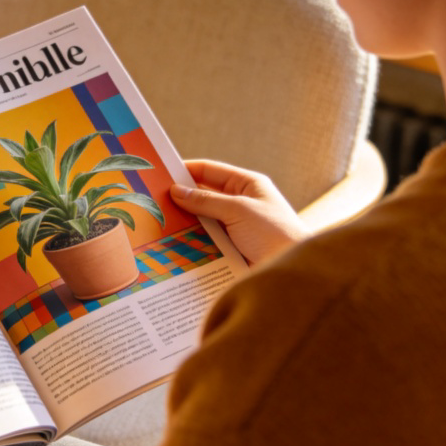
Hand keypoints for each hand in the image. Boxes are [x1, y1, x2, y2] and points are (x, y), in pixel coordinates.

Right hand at [170, 159, 308, 266]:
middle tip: (152, 200)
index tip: (160, 173)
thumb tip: (176, 190)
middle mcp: (241, 203)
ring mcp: (236, 227)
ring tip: (157, 222)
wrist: (293, 275)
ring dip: (184, 221)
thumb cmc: (275, 234)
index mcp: (248, 185)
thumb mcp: (239, 210)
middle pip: (203, 196)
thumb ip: (206, 200)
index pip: (210, 171)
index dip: (186, 170)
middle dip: (180, 198)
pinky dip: (191, 240)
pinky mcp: (232, 249)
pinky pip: (206, 240)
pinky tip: (172, 243)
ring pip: (202, 219)